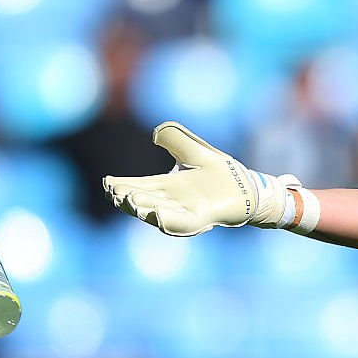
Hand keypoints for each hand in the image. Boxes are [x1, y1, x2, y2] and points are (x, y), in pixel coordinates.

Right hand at [103, 121, 300, 235]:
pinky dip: (168, 221)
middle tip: (113, 193)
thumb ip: (176, 140)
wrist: (250, 188)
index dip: (123, 185)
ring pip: (159, 214)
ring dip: (143, 210)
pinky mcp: (204, 218)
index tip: (106, 182)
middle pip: (145, 201)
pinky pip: (182, 223)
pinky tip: (155, 215)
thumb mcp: (195, 151)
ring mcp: (187, 211)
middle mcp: (174, 201)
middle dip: (127, 198)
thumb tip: (155, 133)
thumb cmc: (222, 173)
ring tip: (129, 202)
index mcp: (169, 186)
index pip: (140, 186)